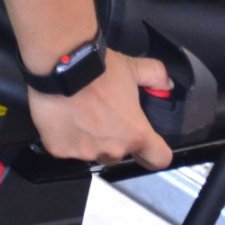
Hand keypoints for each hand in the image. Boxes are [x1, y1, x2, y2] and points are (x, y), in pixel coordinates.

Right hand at [25, 53, 174, 169]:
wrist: (59, 65)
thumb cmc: (97, 69)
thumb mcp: (133, 67)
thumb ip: (155, 76)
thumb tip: (166, 84)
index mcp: (136, 133)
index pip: (159, 158)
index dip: (156, 153)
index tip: (150, 147)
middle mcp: (112, 149)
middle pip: (120, 154)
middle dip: (115, 139)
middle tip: (105, 115)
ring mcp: (84, 153)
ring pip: (93, 153)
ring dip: (90, 140)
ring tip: (81, 114)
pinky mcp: (60, 150)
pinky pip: (67, 149)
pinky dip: (66, 137)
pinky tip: (65, 117)